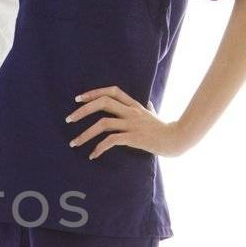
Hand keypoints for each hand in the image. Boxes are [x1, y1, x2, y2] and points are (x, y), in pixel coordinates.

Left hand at [65, 85, 188, 158]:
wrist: (177, 140)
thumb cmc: (165, 129)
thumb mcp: (154, 116)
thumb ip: (148, 109)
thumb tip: (149, 104)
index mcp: (134, 105)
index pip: (112, 91)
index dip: (94, 93)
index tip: (78, 99)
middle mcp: (131, 112)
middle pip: (103, 103)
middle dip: (82, 110)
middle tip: (68, 119)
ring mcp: (132, 124)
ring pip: (103, 123)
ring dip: (85, 134)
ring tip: (74, 143)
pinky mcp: (134, 138)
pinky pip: (111, 140)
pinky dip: (99, 148)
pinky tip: (93, 155)